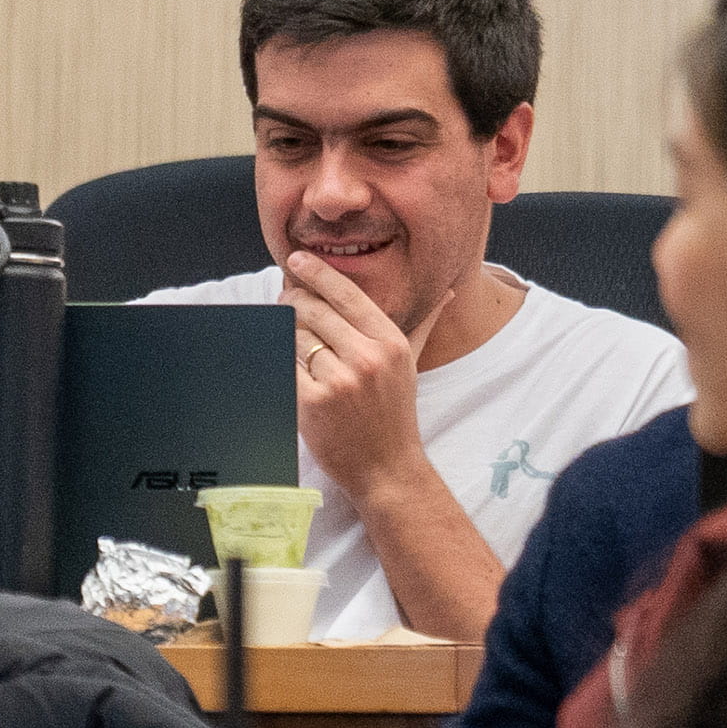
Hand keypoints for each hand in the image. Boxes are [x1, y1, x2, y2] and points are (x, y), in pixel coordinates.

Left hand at [282, 250, 427, 495]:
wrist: (386, 467)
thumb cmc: (395, 413)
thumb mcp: (411, 364)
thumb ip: (422, 324)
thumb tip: (448, 291)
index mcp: (389, 342)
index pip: (346, 293)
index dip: (318, 272)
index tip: (297, 259)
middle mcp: (366, 358)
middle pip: (313, 310)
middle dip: (292, 300)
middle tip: (284, 298)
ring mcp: (338, 381)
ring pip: (295, 336)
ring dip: (285, 331)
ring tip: (289, 334)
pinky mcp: (312, 403)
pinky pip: (284, 366)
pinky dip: (278, 358)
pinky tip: (278, 356)